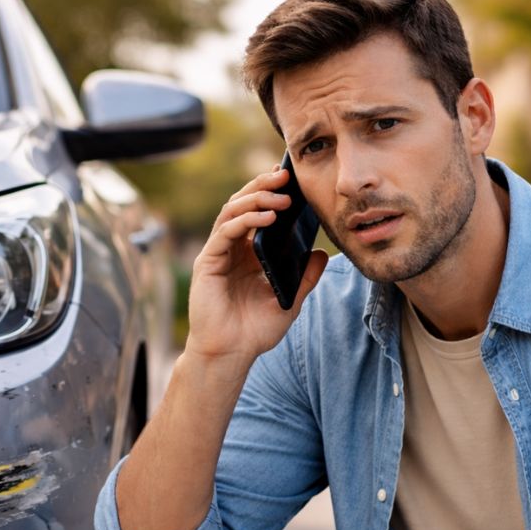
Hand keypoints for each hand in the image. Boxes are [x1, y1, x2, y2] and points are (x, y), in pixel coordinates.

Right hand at [185, 166, 328, 364]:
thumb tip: (322, 255)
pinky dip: (245, 221)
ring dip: (256, 200)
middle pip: (242, 205)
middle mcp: (231, 249)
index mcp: (247, 254)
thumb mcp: (289, 301)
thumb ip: (304, 278)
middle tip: (285, 175)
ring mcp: (217, 254)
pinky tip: (266, 218)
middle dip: (263, 186)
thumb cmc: (254, 331)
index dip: (269, 192)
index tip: (290, 178)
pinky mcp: (207, 263)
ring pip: (231, 212)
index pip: (257, 213)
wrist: (230, 354)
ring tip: (281, 197)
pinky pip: (225, 232)